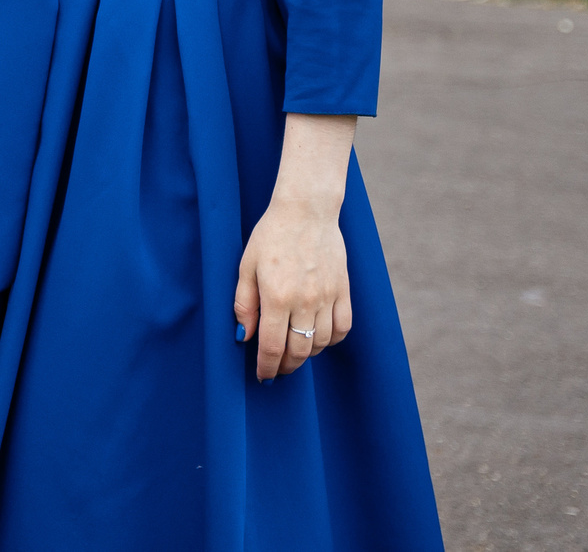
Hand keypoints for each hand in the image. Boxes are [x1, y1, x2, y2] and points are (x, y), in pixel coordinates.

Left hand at [233, 196, 353, 381]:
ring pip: (321, 343)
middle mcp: (305, 301)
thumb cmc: (271, 235)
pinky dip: (331, 340)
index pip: (272, 346)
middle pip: (299, 351)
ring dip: (306, 354)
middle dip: (286, 367)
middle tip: (276, 370)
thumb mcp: (246, 266)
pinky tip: (318, 337)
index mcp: (277, 296)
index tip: (262, 376)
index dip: (267, 367)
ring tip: (293, 351)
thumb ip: (244, 304)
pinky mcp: (343, 291)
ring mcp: (328, 297)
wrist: (307, 211)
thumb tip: (244, 337)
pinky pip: (342, 328)